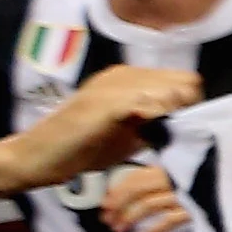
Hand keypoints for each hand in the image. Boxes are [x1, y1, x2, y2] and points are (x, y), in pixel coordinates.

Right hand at [10, 66, 205, 186]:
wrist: (39, 157)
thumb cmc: (84, 148)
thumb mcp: (132, 133)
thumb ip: (159, 123)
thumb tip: (192, 123)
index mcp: (130, 78)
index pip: (184, 81)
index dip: (192, 105)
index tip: (186, 128)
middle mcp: (123, 74)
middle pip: (185, 82)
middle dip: (189, 109)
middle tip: (178, 134)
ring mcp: (112, 85)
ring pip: (171, 89)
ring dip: (176, 114)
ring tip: (166, 137)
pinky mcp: (104, 101)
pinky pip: (147, 102)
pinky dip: (157, 118)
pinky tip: (152, 135)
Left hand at [101, 163, 197, 231]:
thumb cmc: (215, 177)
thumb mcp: (190, 169)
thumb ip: (170, 172)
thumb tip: (142, 177)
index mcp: (172, 166)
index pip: (138, 176)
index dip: (119, 189)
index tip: (106, 203)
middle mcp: (177, 178)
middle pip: (139, 189)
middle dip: (119, 205)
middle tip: (107, 219)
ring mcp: (187, 194)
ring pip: (150, 204)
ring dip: (131, 218)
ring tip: (120, 229)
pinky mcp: (199, 210)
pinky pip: (172, 219)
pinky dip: (158, 229)